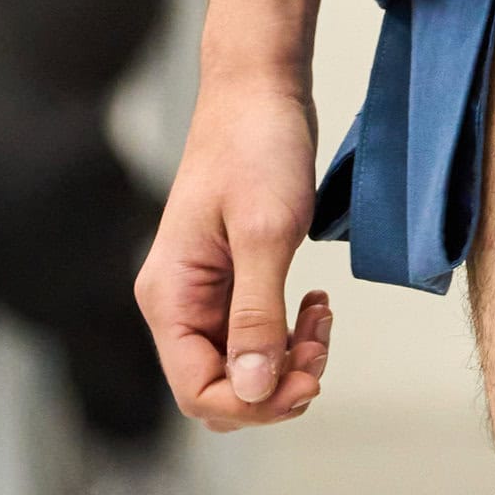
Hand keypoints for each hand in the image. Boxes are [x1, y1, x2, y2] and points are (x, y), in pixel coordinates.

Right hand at [135, 77, 329, 430]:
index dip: (255, 403)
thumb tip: (255, 391)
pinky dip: (289, 332)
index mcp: (170, 297)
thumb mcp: (265, 234)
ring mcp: (202, 292)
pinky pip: (255, 333)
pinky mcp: (230, 277)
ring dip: (288, 359)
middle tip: (322, 347)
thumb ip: (256, 316)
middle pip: (219, 388)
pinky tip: (318, 305)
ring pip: (242, 364)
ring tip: (325, 319)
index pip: (198, 392)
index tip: (308, 377)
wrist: (259, 91)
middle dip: (275, 384)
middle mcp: (177, 302)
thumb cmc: (257, 147)